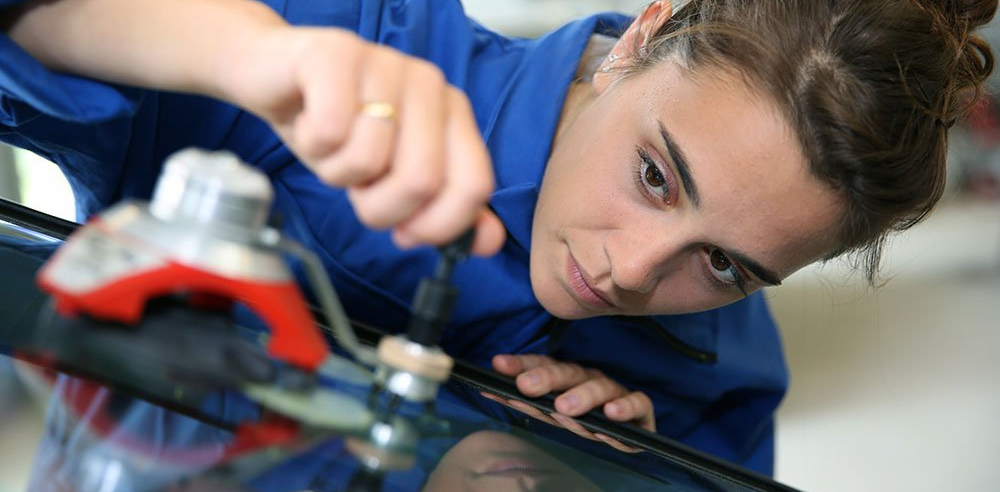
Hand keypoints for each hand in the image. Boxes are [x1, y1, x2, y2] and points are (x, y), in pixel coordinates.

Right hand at [218, 26, 504, 255]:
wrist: (273, 77)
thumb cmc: (336, 129)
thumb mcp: (391, 177)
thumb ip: (443, 209)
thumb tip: (487, 241)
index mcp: (452, 113)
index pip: (473, 185)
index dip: (437, 225)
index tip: (405, 232)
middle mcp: (428, 84)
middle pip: (421, 181)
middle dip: (379, 207)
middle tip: (358, 186)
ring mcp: (386, 64)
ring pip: (370, 159)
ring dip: (338, 172)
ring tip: (332, 147)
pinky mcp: (337, 54)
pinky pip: (330, 131)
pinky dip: (312, 145)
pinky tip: (310, 123)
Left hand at [483, 354, 655, 452]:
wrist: (631, 435)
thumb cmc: (587, 420)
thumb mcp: (553, 413)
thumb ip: (526, 402)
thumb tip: (488, 391)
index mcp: (569, 378)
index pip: (544, 365)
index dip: (521, 364)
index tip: (498, 365)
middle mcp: (591, 381)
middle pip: (569, 373)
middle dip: (546, 379)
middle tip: (526, 387)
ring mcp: (616, 393)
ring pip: (600, 388)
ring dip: (582, 397)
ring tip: (565, 408)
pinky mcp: (641, 411)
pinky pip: (637, 404)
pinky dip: (625, 408)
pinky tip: (611, 414)